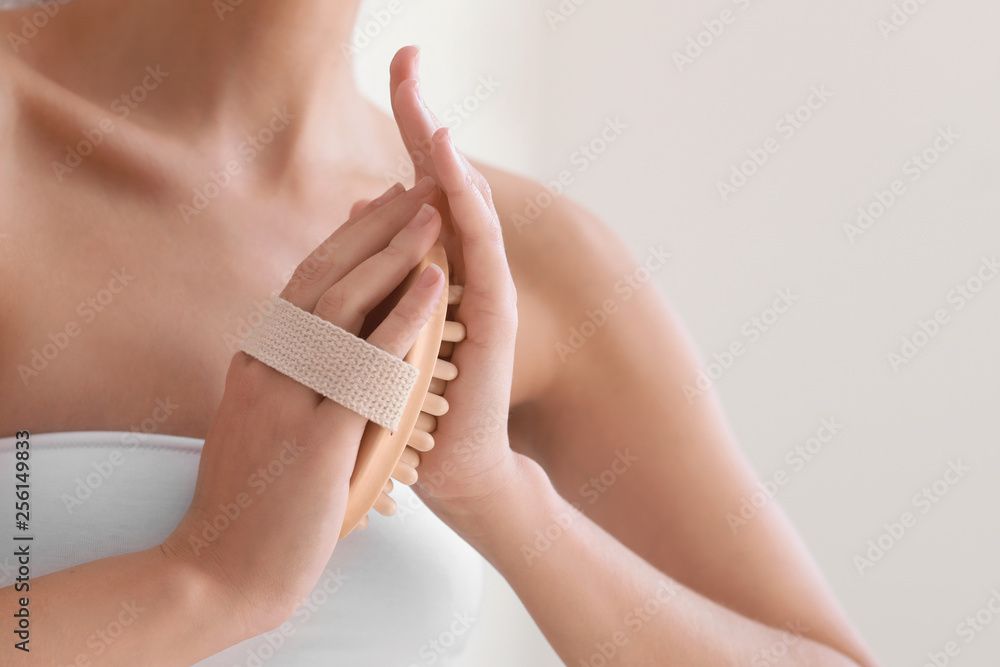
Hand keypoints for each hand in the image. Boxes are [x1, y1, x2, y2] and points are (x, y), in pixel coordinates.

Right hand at [160, 179, 444, 634]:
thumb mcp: (261, 419)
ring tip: (433, 213)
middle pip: (324, 275)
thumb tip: (309, 338)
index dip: (347, 238)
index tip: (381, 205)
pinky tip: (436, 284)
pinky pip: (369, 362)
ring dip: (393, 252)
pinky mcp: (316, 435)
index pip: (306, 282)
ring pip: (344, 303)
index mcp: (258, 360)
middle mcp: (268, 365)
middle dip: (374, 226)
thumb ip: (284, 373)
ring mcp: (288, 396)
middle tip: (415, 185)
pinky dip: (405, 316)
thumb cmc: (251, 499)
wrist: (222, 570)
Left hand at [388, 46, 526, 523]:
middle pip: (440, 189)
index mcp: (423, 275)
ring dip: (449, 166)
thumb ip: (374, 268)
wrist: (447, 468)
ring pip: (464, 218)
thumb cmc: (410, 402)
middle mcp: (456, 278)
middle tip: (412, 63)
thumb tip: (355, 211)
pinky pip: (482, 262)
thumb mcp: (379, 326)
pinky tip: (455, 183)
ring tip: (435, 117)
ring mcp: (480, 299)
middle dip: (425, 127)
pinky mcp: (495, 326)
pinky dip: (469, 220)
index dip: (401, 135)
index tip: (393, 77)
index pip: (412, 197)